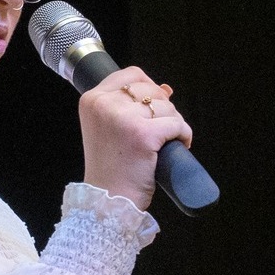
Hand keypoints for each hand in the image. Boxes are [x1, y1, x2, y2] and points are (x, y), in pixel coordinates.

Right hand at [78, 66, 192, 210]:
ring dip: (172, 123)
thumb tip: (165, 88)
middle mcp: (104, 105)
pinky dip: (183, 136)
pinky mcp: (143, 134)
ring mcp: (123, 118)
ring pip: (167, 106)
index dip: (148, 88)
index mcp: (91, 100)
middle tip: (156, 131)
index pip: (131, 74)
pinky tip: (172, 147)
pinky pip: (177, 124)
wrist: (107, 200)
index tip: (150, 108)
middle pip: (151, 89)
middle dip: (161, 109)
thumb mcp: (105, 128)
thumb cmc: (109, 169)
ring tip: (160, 143)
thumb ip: (126, 105)